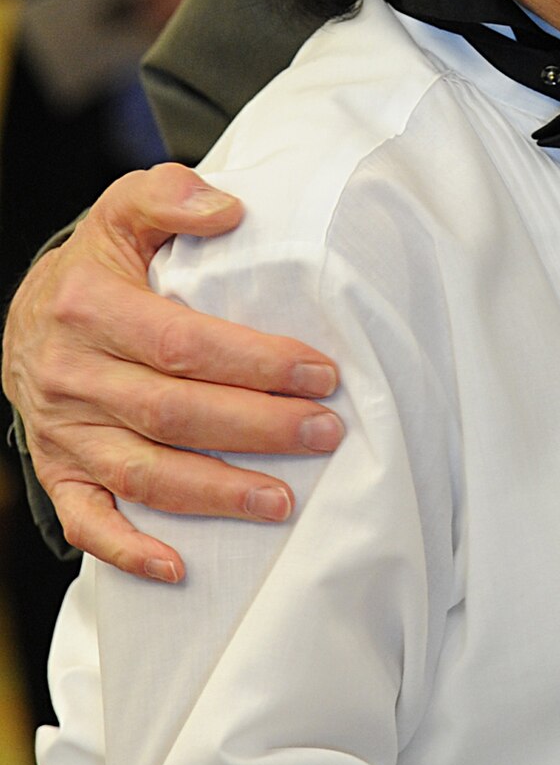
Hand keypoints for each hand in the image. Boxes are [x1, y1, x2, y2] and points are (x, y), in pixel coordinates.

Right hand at [1, 162, 343, 582]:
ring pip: (142, 472)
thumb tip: (228, 209)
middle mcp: (70, 374)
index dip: (255, 362)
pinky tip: (180, 568)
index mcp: (88, 306)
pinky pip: (87, 521)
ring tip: (283, 502)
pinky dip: (129, 551)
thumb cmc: (100, 260)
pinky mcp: (56, 470)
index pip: (183, 343)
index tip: (320, 372)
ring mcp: (61, 431)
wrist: (28, 312)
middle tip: (324, 432)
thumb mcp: (124, 207)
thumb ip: (170, 196)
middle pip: (173, 413)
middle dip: (256, 428)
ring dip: (215, 494)